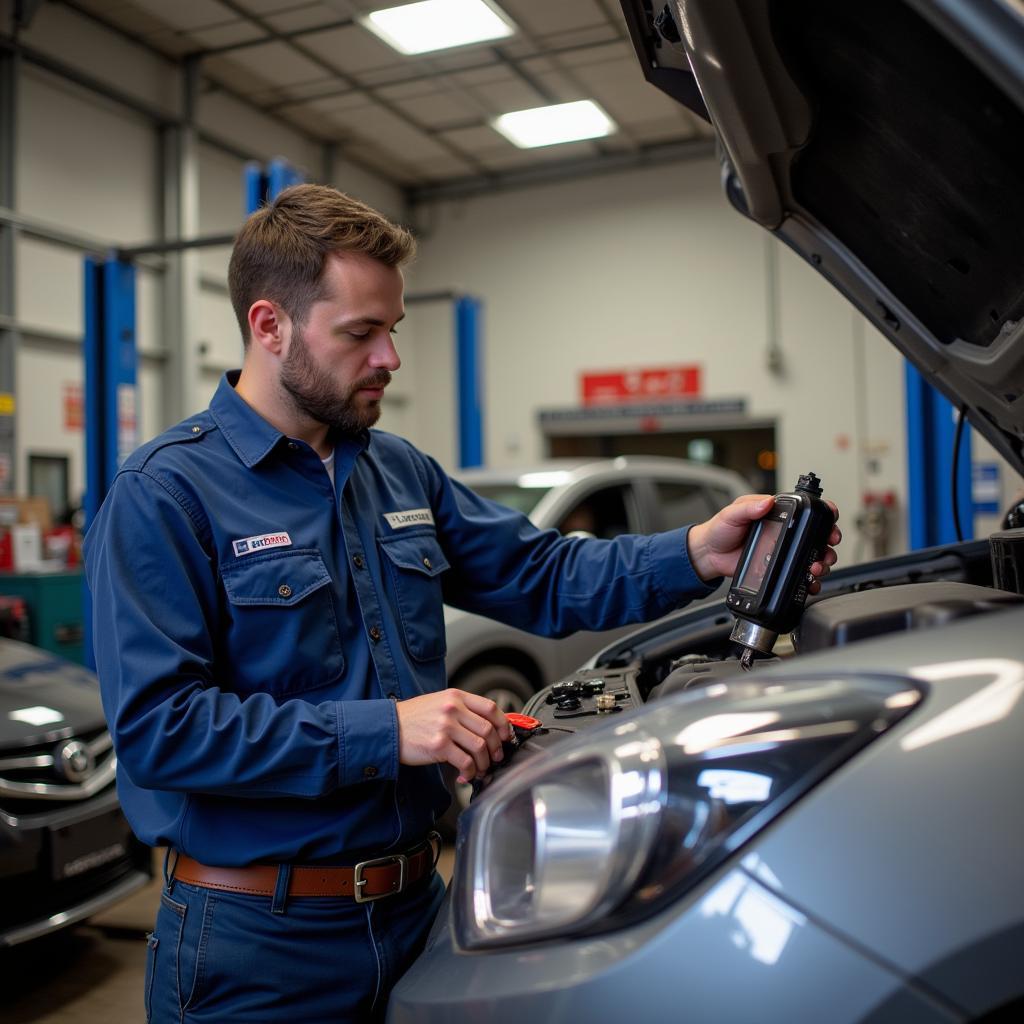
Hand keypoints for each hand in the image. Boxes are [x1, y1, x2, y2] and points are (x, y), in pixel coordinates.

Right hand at [395, 689, 510, 782]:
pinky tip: (466, 775)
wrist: (388, 728)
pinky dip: (470, 772)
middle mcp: (452, 709)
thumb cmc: (413, 718)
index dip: (503, 724)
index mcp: (456, 697)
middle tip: (495, 757)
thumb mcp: (439, 703)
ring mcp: (445, 727)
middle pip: (488, 730)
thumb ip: (462, 710)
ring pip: (480, 747)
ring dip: (484, 762)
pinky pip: (465, 761)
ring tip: (480, 769)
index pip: (490, 708)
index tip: (505, 736)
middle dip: (496, 748)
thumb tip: (487, 727)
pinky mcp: (438, 746)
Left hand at [687, 494, 841, 593]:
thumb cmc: (720, 530)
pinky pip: (799, 574)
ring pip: (812, 556)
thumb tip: (767, 501)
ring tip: (816, 567)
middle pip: (817, 536)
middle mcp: (784, 533)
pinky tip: (810, 582)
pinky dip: (809, 580)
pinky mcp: (778, 569)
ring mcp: (783, 552)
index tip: (830, 520)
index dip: (824, 514)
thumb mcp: (732, 513)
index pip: (807, 511)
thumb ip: (748, 507)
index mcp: (777, 514)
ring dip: (821, 562)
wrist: (709, 555)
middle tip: (827, 548)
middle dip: (828, 543)